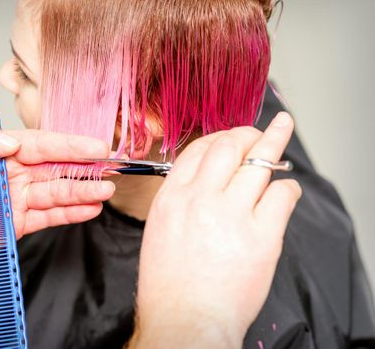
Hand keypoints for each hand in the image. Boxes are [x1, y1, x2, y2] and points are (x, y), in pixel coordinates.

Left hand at [0, 115, 113, 283]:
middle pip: (57, 169)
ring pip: (57, 193)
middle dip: (86, 169)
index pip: (44, 145)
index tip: (97, 147)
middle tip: (112, 169)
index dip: (71, 146)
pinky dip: (69, 213)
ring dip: (83, 192)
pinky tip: (88, 209)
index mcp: (0, 151)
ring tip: (106, 191)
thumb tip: (13, 143)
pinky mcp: (15, 224)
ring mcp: (16, 200)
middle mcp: (13, 174)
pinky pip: (48, 217)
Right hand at [132, 113, 301, 347]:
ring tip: (282, 128)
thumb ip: (181, 202)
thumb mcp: (159, 232)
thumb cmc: (169, 285)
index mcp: (172, 198)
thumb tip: (206, 182)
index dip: (219, 137)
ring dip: (273, 142)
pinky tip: (285, 192)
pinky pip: (281, 194)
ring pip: (258, 161)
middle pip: (229, 146)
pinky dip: (287, 188)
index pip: (198, 150)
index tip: (231, 137)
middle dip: (247, 133)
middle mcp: (200, 198)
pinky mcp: (261, 235)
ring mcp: (231, 214)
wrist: (184, 320)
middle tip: (259, 132)